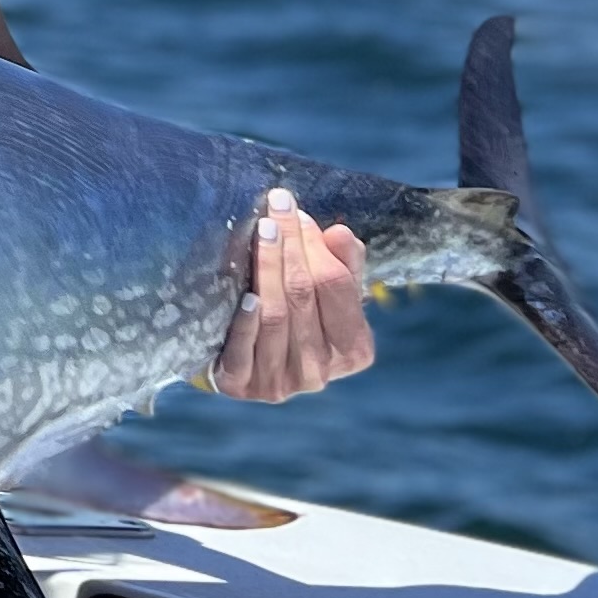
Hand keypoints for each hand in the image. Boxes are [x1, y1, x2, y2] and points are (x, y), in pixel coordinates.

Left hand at [207, 188, 374, 402]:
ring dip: (267, 270)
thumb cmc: (298, 318)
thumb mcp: (328, 294)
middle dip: (289, 247)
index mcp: (354, 349)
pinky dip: (245, 321)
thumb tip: (338, 233)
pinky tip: (245, 295)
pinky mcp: (243, 387)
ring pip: (276, 317)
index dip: (317, 247)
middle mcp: (321, 371)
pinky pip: (243, 351)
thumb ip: (341, 264)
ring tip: (262, 233)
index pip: (337, 286)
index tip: (297, 212)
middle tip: (275, 210)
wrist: (250, 366)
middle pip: (304, 296)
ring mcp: (282, 382)